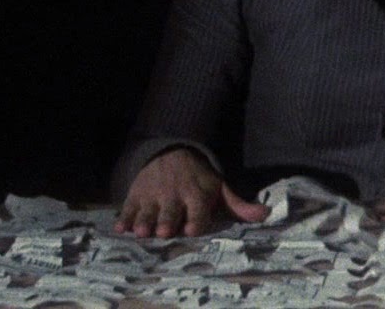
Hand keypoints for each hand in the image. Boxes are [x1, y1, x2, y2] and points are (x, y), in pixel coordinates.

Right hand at [115, 147, 268, 237]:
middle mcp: (174, 196)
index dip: (195, 220)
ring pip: (148, 213)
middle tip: (164, 231)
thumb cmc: (198, 179)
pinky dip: (124, 218)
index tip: (191, 229)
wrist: (171, 153)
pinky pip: (128, 209)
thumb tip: (264, 215)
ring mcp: (153, 196)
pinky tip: (120, 228)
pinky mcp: (135, 196)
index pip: (197, 210)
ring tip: (142, 231)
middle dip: (167, 222)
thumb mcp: (219, 188)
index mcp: (197, 195)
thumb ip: (238, 205)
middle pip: (170, 213)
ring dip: (144, 222)